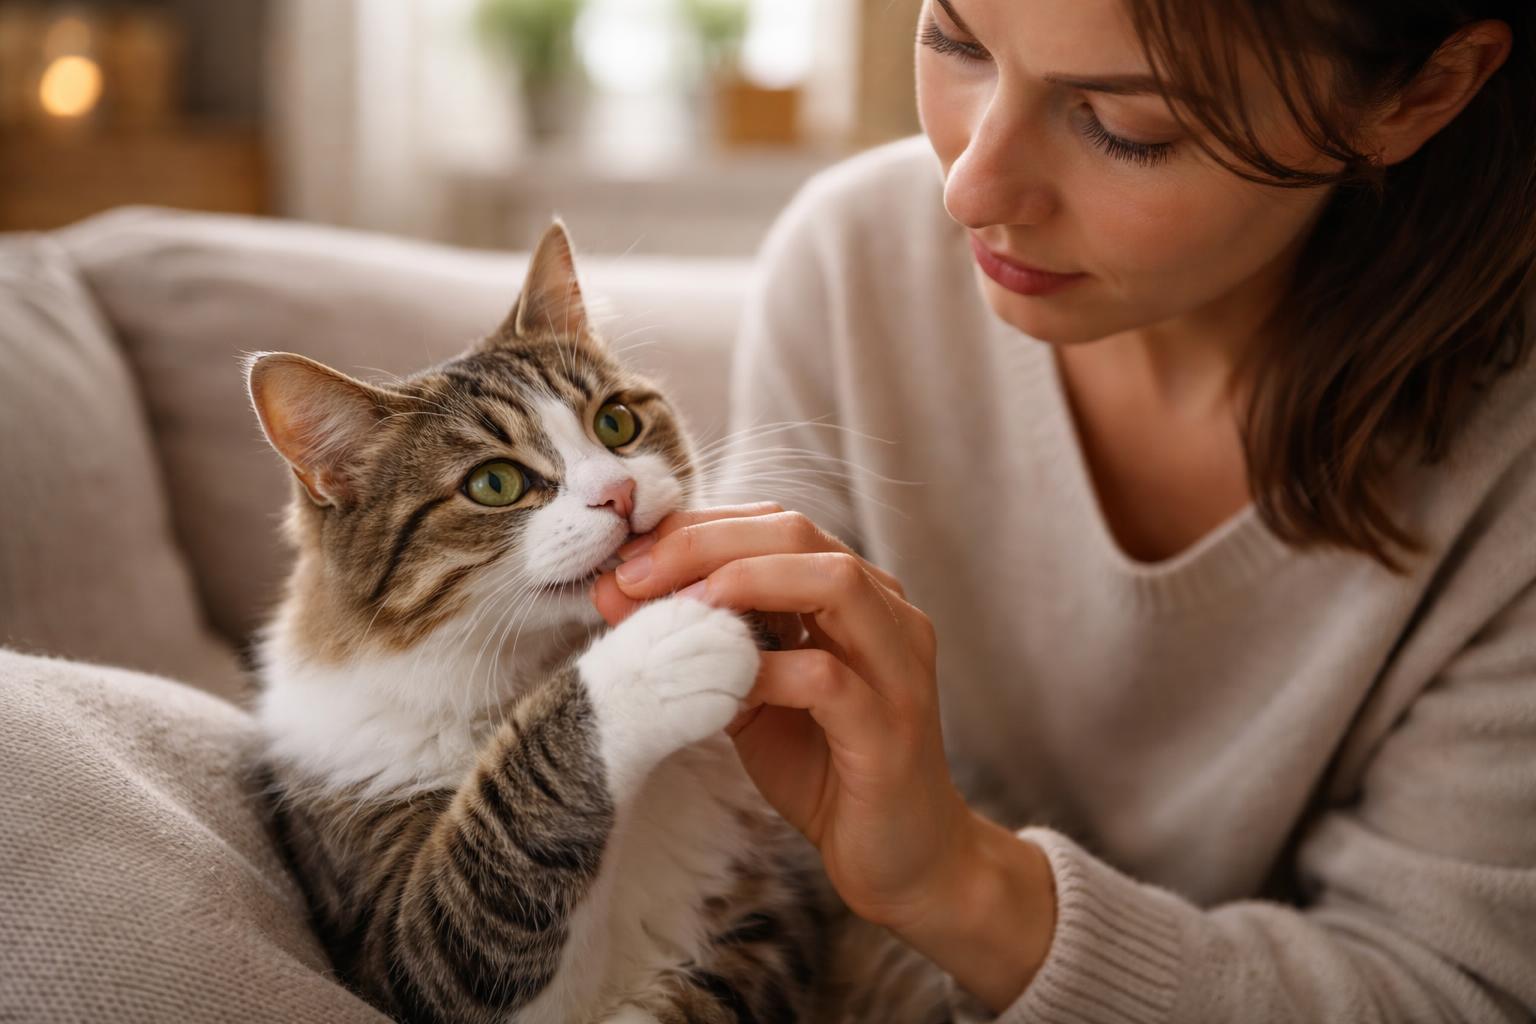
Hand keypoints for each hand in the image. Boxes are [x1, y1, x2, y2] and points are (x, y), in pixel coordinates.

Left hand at [592, 504, 1056, 1009]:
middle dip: (706, 543)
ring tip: (680, 608)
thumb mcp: (754, 693)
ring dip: (744, 582)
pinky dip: (767, 670)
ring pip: (832, 582)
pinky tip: (723, 684)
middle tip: (633, 574)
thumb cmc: (827, 768)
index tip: (628, 555)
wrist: (903, 857)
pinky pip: (828, 677)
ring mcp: (897, 666)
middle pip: (798, 534)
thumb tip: (619, 593)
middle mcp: (887, 612)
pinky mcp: (891, 727)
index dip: (698, 528)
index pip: (776, 524)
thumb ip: (705, 642)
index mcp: (856, 594)